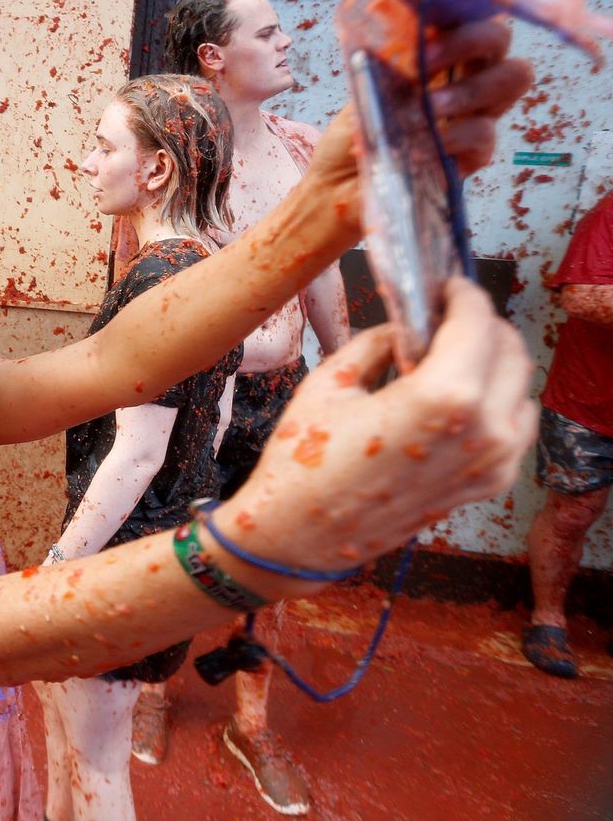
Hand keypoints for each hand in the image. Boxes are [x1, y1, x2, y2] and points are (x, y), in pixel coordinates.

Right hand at [223, 277, 534, 581]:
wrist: (299, 534)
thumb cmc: (303, 462)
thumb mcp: (331, 383)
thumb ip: (379, 342)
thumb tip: (407, 328)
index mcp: (443, 397)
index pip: (476, 322)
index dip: (462, 295)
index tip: (446, 286)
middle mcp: (482, 429)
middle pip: (509, 350)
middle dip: (481, 324)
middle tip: (446, 316)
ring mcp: (492, 461)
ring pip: (520, 387)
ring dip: (493, 362)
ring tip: (449, 358)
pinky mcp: (489, 483)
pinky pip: (515, 426)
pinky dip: (497, 401)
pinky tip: (455, 400)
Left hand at [300, 18, 535, 239]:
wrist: (337, 187)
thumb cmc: (354, 133)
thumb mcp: (362, 86)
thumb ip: (384, 57)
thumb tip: (395, 25)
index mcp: (440, 56)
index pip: (467, 14)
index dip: (461, 3)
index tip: (433, 6)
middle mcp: (466, 78)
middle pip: (500, 39)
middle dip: (470, 40)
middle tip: (426, 60)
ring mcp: (475, 115)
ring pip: (512, 79)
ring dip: (468, 88)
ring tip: (429, 108)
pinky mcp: (474, 155)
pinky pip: (485, 134)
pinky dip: (453, 136)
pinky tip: (425, 146)